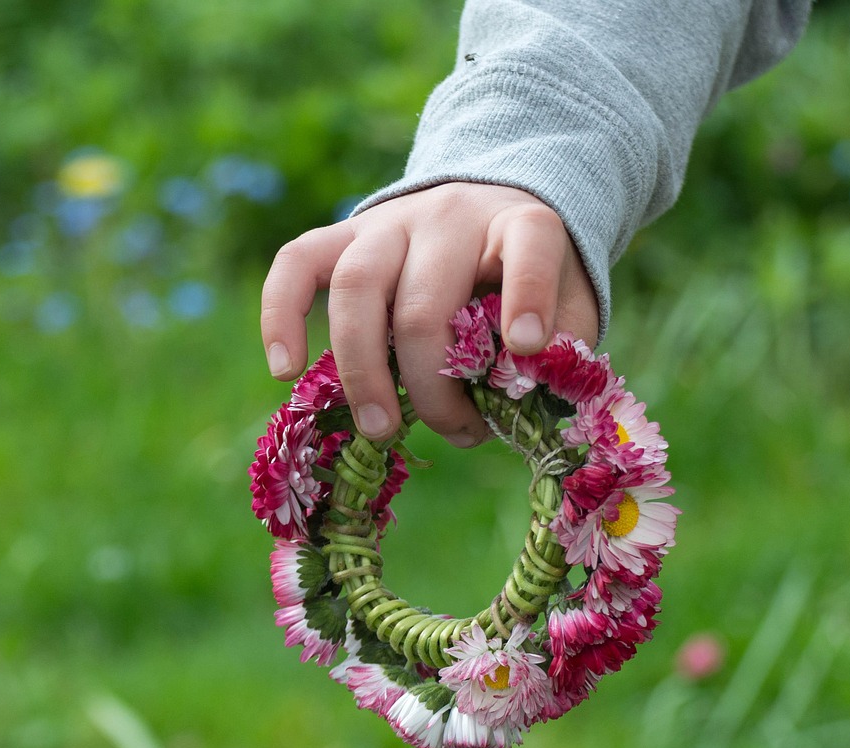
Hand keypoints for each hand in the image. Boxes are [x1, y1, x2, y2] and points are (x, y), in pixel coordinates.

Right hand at [260, 182, 598, 446]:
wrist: (485, 213)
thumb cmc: (525, 282)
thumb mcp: (567, 307)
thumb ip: (560, 347)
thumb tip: (519, 397)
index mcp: (520, 223)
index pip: (529, 243)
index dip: (529, 295)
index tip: (529, 346)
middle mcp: (450, 215)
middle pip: (425, 300)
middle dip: (434, 384)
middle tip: (455, 431)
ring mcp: (389, 222)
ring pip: (355, 286)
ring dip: (363, 368)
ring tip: (380, 428)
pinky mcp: (341, 235)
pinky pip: (296, 264)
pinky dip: (282, 316)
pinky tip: (287, 370)